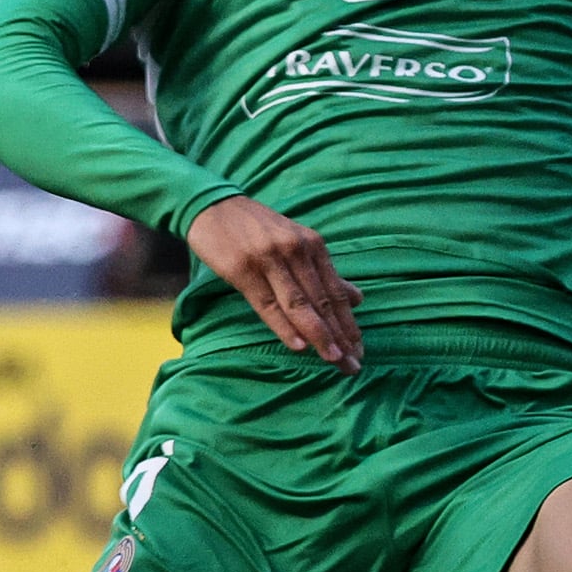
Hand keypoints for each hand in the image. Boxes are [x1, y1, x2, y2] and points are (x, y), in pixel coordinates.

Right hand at [186, 196, 362, 370]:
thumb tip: (358, 298)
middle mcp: (295, 250)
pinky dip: (283, 325)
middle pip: (321, 301)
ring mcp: (269, 259)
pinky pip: (267, 302)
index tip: (358, 352)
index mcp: (312, 245)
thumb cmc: (255, 229)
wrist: (212, 206)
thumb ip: (324, 272)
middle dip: (339, 335)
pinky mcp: (242, 268)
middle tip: (352, 365)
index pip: (335, 292)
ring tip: (332, 359)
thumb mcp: (295, 243)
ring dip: (318, 334)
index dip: (348, 324)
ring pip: (299, 303)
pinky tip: (297, 344)